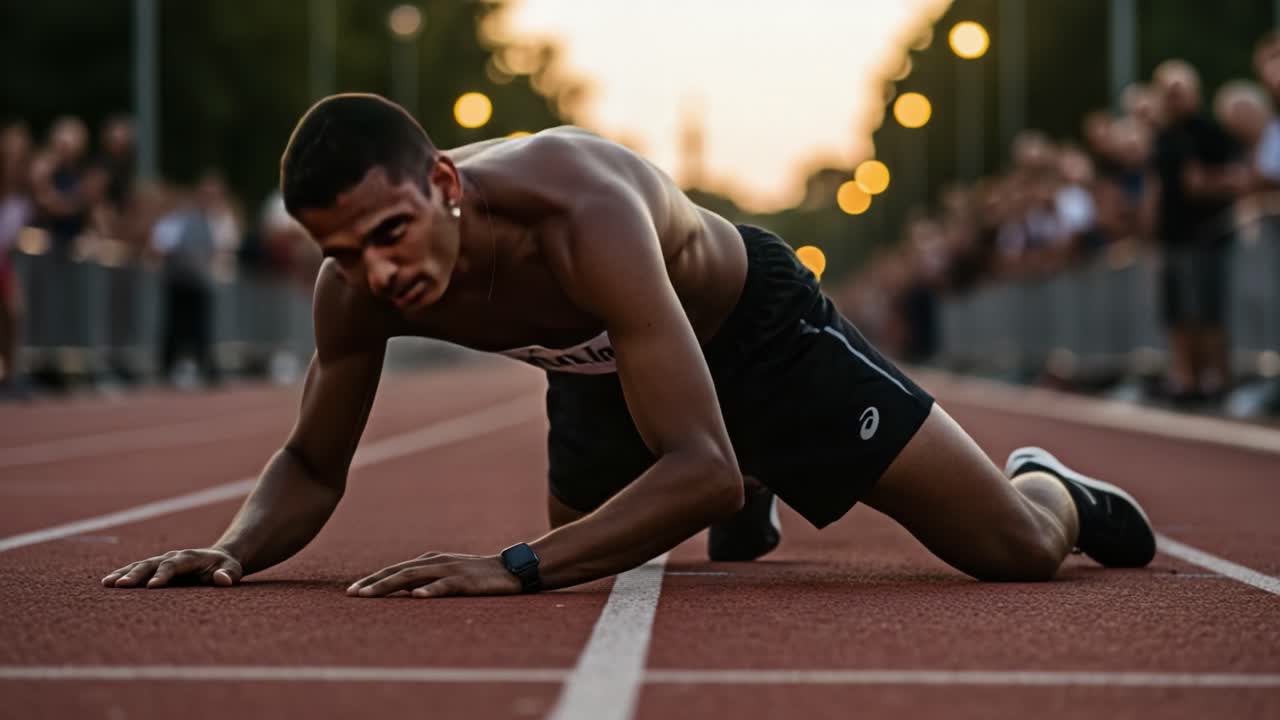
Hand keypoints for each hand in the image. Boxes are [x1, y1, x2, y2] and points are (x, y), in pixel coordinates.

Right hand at [102, 548, 242, 588]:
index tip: (153, 586)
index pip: (174, 565)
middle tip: (122, 586)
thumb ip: (228, 574)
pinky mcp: (154, 568)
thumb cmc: (226, 567)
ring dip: (123, 573)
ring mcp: (161, 561)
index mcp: (189, 557)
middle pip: (151, 564)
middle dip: (136, 574)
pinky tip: (108, 583)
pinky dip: (122, 575)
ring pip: (139, 565)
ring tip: (107, 584)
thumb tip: (222, 579)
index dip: (163, 574)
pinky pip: (136, 570)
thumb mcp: (233, 569)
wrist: (218, 558)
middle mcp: (171, 557)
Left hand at [347, 552, 521, 598]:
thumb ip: (426, 578)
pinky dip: (428, 590)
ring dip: (388, 585)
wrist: (510, 569)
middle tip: (352, 595)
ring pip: (413, 576)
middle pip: (398, 571)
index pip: (395, 569)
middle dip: (373, 583)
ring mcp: (449, 569)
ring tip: (369, 595)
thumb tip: (403, 590)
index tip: (352, 592)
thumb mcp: (446, 574)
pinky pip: (444, 585)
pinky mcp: (465, 580)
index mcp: (429, 560)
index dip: (373, 579)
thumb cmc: (476, 575)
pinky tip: (415, 597)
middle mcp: (435, 561)